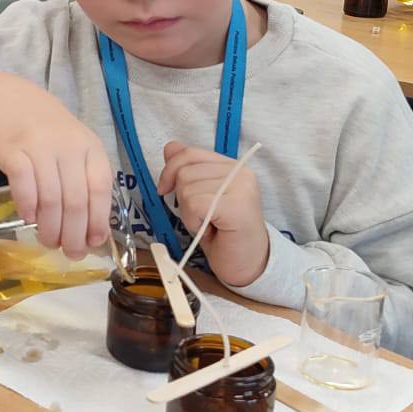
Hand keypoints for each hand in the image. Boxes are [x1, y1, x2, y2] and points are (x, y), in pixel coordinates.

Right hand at [0, 70, 111, 258]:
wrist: (8, 102)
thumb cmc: (47, 133)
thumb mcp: (75, 148)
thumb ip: (85, 181)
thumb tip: (94, 231)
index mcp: (90, 147)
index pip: (100, 188)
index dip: (98, 220)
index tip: (94, 243)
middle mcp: (68, 146)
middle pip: (75, 200)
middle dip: (74, 234)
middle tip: (70, 253)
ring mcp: (40, 147)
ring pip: (50, 198)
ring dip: (50, 227)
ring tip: (49, 241)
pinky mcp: (13, 151)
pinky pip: (23, 185)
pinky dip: (28, 206)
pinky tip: (28, 218)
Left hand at [157, 142, 268, 287]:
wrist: (248, 264)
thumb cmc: (224, 234)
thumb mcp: (200, 197)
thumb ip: (188, 170)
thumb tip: (170, 147)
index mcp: (232, 165)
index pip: (189, 153)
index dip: (170, 170)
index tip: (165, 189)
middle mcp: (240, 171)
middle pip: (184, 172)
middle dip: (182, 199)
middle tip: (202, 217)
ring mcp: (241, 187)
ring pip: (186, 189)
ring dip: (189, 214)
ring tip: (209, 224)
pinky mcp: (237, 205)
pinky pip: (194, 204)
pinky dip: (194, 222)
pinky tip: (211, 231)